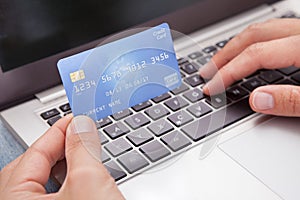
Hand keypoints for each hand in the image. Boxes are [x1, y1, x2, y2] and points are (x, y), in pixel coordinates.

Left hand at [0, 115, 124, 199]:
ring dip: (65, 163)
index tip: (75, 118)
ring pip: (45, 182)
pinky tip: (84, 175)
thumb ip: (81, 147)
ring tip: (84, 152)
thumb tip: (81, 125)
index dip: (57, 132)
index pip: (31, 155)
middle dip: (58, 148)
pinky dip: (70, 180)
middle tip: (79, 134)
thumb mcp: (88, 180)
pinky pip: (56, 194)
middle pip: (33, 168)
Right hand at [199, 18, 299, 115]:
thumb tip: (257, 100)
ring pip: (264, 29)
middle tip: (207, 71)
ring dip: (238, 45)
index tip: (212, 87)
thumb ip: (291, 100)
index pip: (255, 55)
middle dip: (225, 54)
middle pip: (253, 35)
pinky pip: (275, 32)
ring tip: (223, 61)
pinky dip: (256, 42)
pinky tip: (252, 55)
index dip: (228, 72)